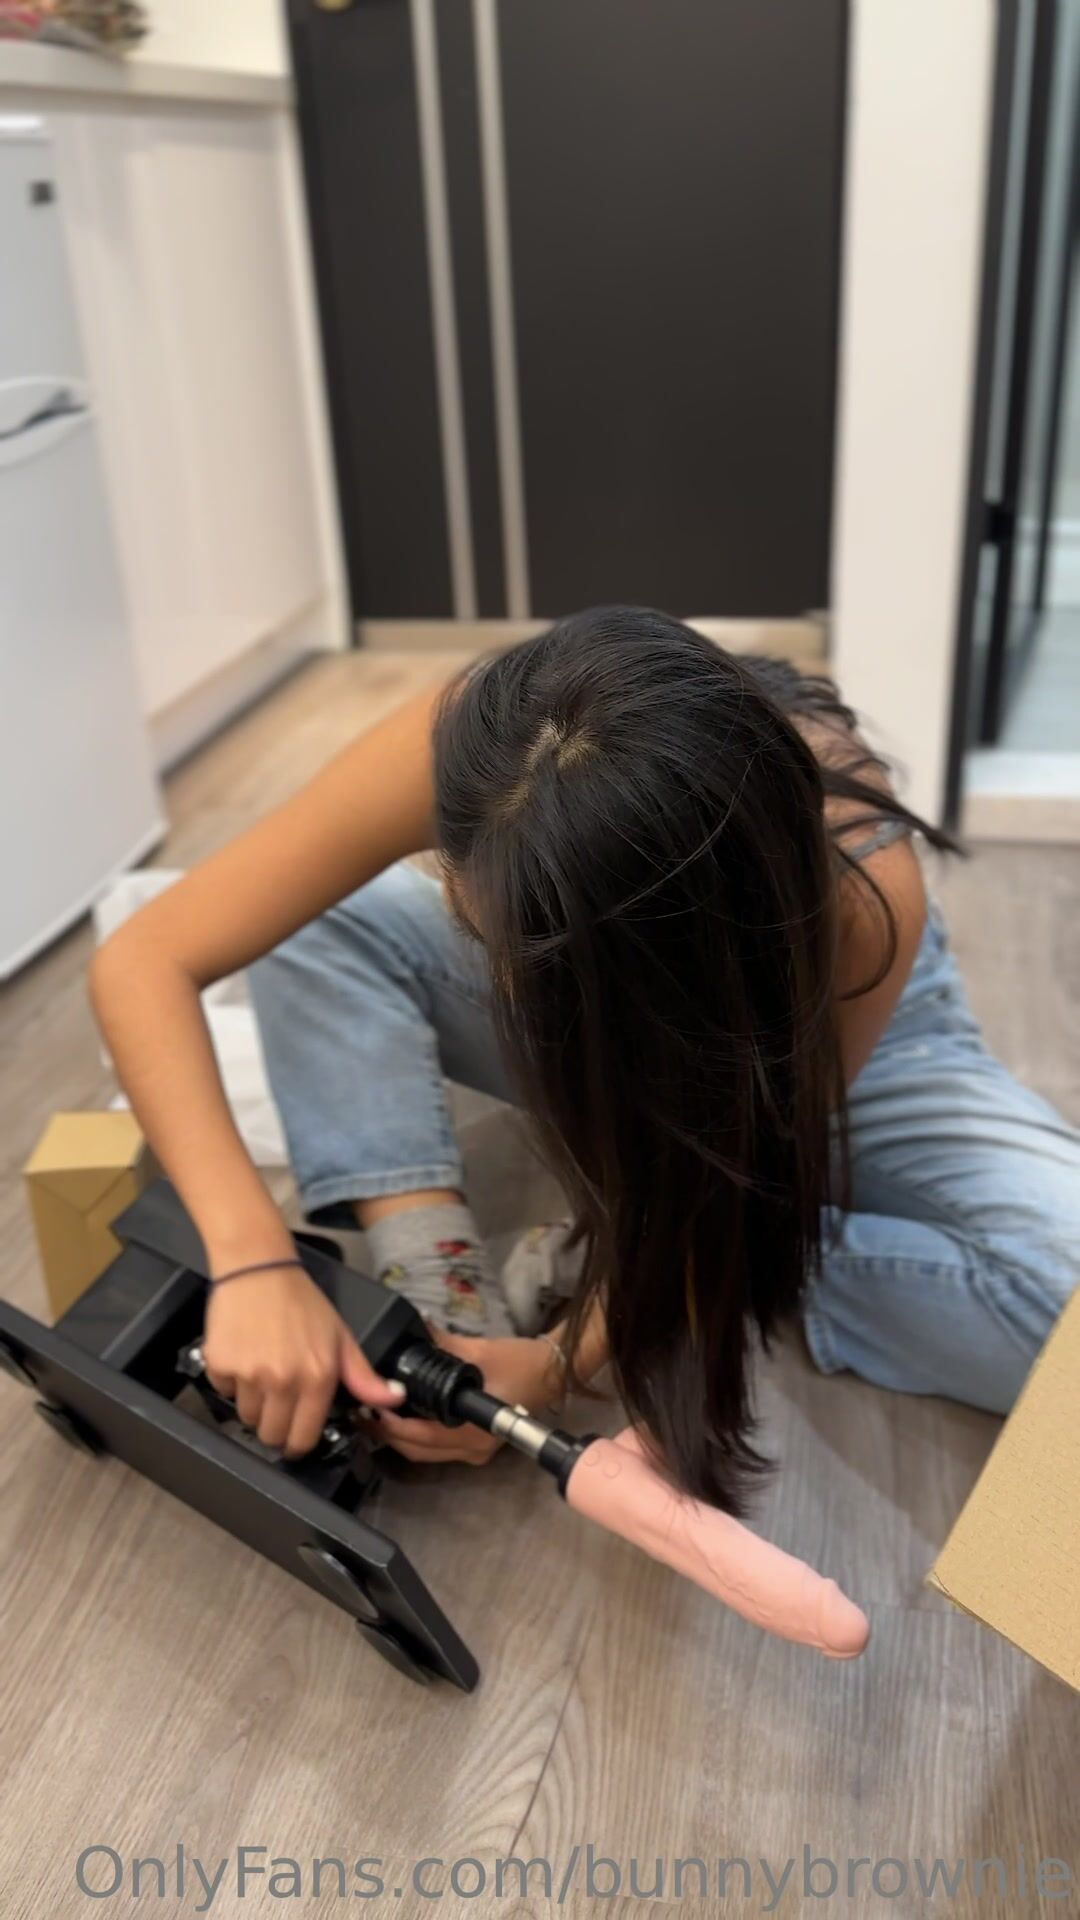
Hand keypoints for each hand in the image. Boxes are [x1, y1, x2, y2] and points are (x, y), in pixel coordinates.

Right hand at [203, 1263, 405, 1456]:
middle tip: (278, 1400)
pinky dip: (231, 1381)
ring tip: (262, 1370)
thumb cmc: (302, 1303)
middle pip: (270, 1436)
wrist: (259, 1268)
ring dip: (253, 1402)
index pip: (302, 1439)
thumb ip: (364, 1376)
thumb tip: (395, 1399)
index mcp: (317, 1378)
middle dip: (274, 1425)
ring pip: (246, 1417)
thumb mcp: (341, 1337)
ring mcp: (249, 1374)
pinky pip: (223, 1391)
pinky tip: (243, 1355)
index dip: (298, 1442)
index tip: (295, 1435)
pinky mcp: (220, 1364)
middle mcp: (283, 1381)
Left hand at [375, 1327, 560, 1465]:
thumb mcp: (477, 1350)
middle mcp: (472, 1449)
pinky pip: (437, 1449)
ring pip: (424, 1453)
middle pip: (416, 1450)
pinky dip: (417, 1436)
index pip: (420, 1436)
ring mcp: (475, 1452)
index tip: (369, 1407)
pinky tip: (403, 1417)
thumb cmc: (518, 1363)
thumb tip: (410, 1330)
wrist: (551, 1373)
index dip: (390, 1425)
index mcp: (472, 1429)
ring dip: (399, 1437)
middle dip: (387, 1433)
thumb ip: (439, 1344)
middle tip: (363, 1411)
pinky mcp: (476, 1448)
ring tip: (377, 1413)